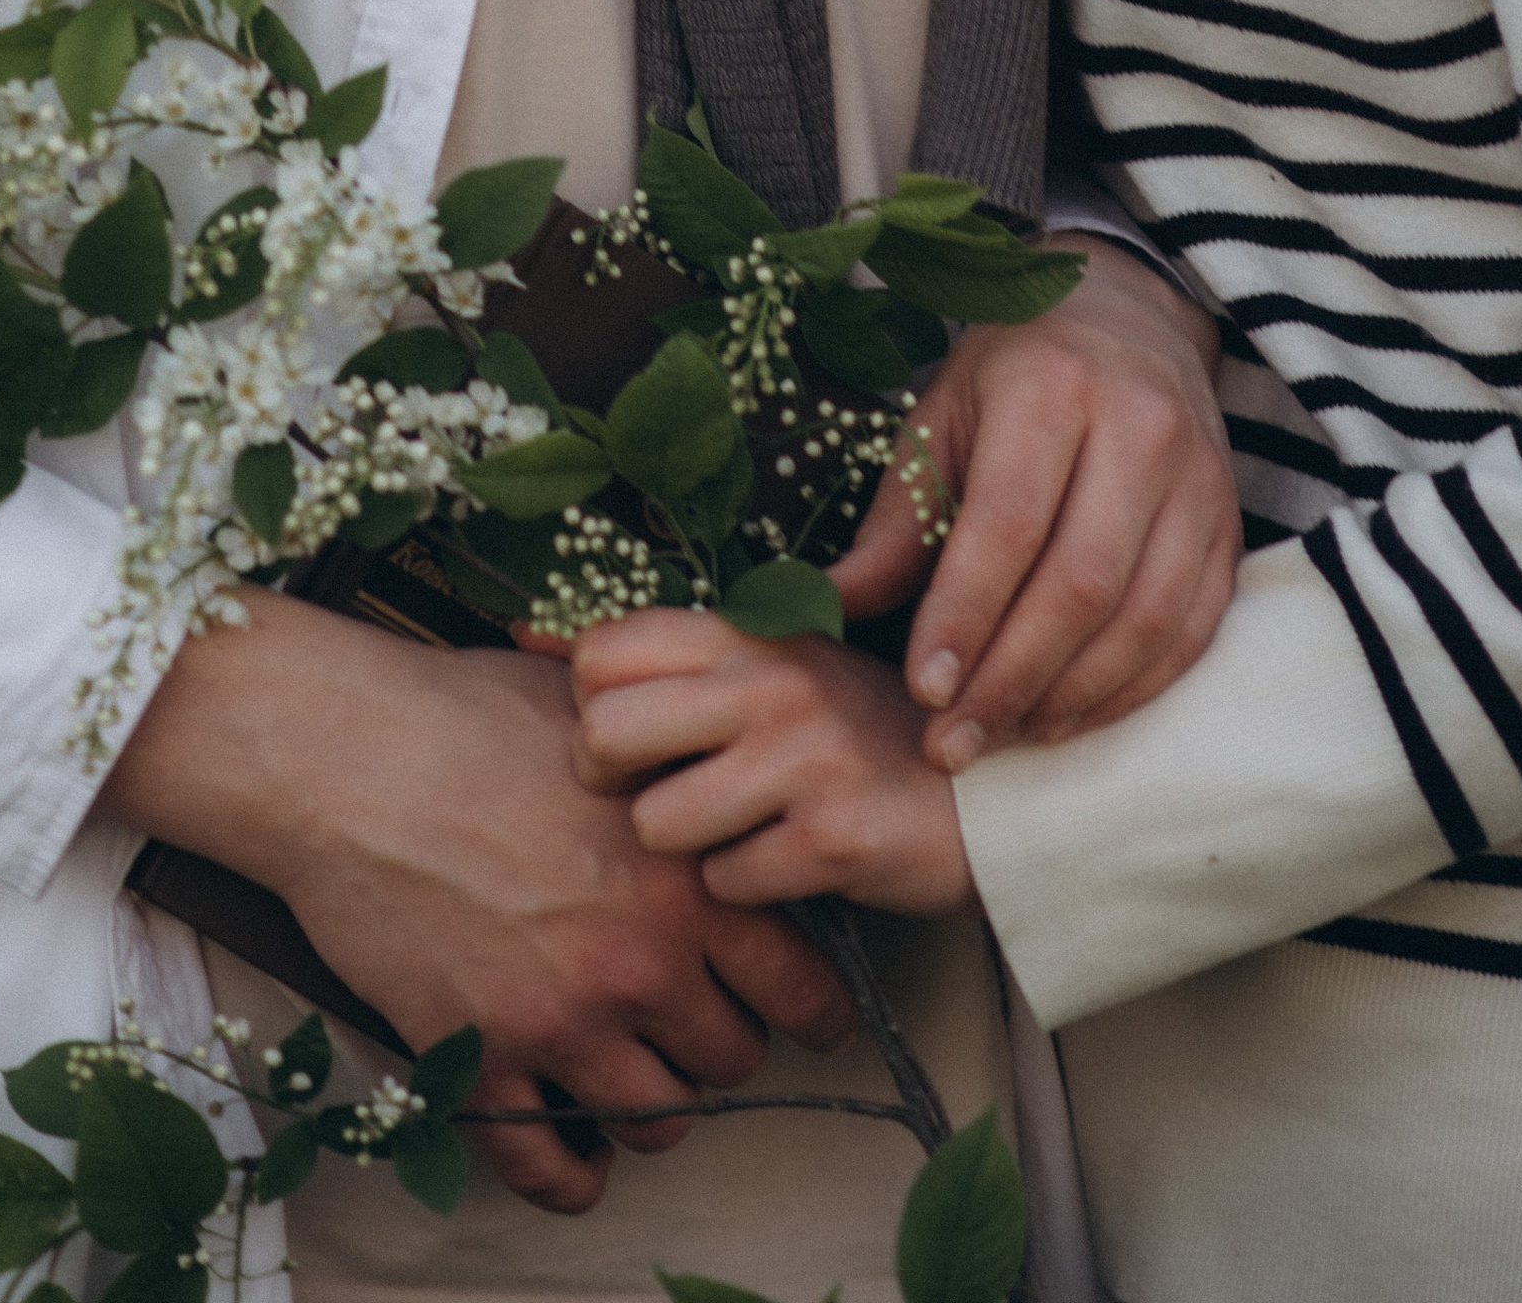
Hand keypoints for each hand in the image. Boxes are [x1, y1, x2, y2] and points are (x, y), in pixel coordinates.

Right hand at [98, 595, 853, 1212]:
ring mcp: (560, 1020)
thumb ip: (676, 765)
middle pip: (731, 1059)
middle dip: (720, 1044)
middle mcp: (638, 962)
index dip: (811, 1005)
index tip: (808, 1014)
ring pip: (655, 1117)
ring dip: (653, 1103)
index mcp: (683, 875)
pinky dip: (572, 1176)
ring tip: (637, 1073)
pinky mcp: (481, 1059)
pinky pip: (547, 1163)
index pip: (801, 984)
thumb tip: (724, 768)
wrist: (347, 757)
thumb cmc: (469, 715)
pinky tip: (578, 1157)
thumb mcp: (604, 720)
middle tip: (695, 1020)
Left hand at [572, 614, 972, 912]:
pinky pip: (726, 884)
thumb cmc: (861, 734)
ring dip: (687, 847)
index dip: (593, 708)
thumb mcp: (772, 669)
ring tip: (742, 829)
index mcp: (748, 632)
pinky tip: (790, 862)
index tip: (635, 737)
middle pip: (603, 737)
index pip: (599, 655)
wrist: (993, 795)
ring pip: (657, 825)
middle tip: (663, 793)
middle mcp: (771, 682)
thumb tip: (528, 639)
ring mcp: (804, 758)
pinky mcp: (833, 838)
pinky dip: (747, 890)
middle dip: (613, 785)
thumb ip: (664, 656)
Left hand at [833, 237, 1237, 767]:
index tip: (924, 691)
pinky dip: (1129, 691)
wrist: (1129, 319)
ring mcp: (1199, 481)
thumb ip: (894, 523)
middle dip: (1011, 679)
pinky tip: (1068, 717)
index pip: (1008, 525)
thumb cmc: (1014, 376)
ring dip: (1069, 698)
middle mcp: (1139, 427)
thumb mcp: (941, 421)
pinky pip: (1188, 632)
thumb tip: (822, 609)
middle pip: (1081, 583)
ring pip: (1142, 619)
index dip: (965, 618)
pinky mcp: (1229, 528)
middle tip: (953, 744)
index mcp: (1052, 386)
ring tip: (1003, 737)